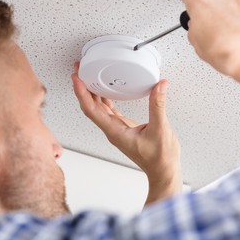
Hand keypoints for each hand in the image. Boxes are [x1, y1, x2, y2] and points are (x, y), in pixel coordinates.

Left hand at [72, 63, 181, 203]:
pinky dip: (104, 97)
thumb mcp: (160, 129)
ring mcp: (116, 128)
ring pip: (98, 107)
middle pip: (90, 106)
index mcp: (114, 131)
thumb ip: (158, 106)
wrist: (163, 170)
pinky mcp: (122, 127)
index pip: (91, 109)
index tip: (76, 77)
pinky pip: (108, 109)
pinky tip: (105, 87)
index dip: (81, 92)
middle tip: (78, 69)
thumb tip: (159, 86)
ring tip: (87, 74)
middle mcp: (111, 129)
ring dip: (91, 91)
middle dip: (82, 87)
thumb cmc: (159, 157)